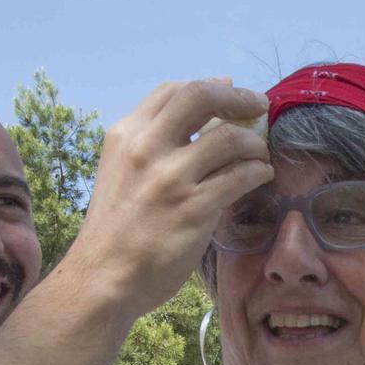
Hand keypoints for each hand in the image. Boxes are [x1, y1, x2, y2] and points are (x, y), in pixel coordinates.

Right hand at [64, 79, 272, 316]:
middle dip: (238, 96)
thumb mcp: (121, 173)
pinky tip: (261, 176)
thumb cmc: (115, 231)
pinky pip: (240, 176)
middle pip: (201, 96)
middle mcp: (146, 147)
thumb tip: (203, 120)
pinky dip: (258, 171)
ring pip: (229, 138)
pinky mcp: (193, 208)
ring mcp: (171, 177)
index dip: (209, 87)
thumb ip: (153, 147)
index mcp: (126, 135)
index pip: (172, 91)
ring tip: (261, 154)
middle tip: (259, 105)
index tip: (230, 92)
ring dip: (254, 143)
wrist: (102, 278)